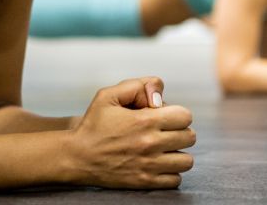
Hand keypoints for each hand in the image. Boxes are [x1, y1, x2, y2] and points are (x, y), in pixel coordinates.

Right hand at [67, 77, 194, 188]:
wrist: (77, 157)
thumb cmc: (93, 125)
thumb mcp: (108, 95)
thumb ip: (136, 85)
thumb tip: (159, 93)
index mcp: (144, 120)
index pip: (185, 116)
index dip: (177, 114)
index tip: (165, 116)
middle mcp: (150, 143)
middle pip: (189, 137)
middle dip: (180, 131)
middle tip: (165, 132)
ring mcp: (149, 165)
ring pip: (186, 161)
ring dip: (178, 153)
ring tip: (165, 149)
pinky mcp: (145, 182)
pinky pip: (175, 180)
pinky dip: (171, 173)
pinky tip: (159, 164)